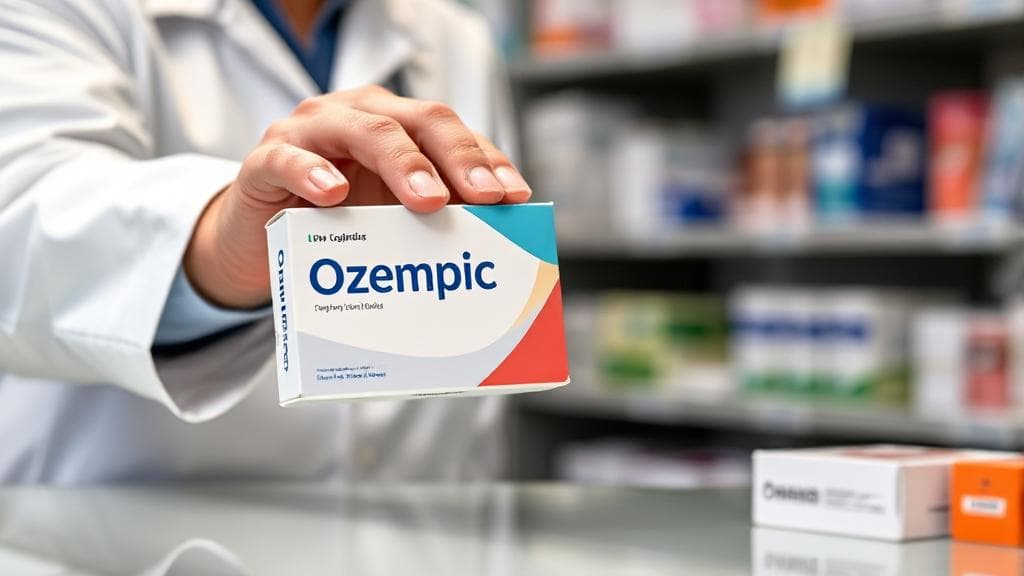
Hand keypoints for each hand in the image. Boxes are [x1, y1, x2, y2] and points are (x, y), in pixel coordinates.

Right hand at [183, 86, 531, 309]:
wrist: (259, 241)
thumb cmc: (336, 225)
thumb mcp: (391, 221)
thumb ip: (433, 220)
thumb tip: (496, 248)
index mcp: (395, 125)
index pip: (451, 132)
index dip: (486, 159)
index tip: (515, 195)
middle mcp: (357, 116)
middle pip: (418, 122)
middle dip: (458, 158)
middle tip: (485, 198)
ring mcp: (309, 133)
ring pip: (362, 129)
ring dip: (402, 162)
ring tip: (428, 199)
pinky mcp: (263, 163)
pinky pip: (287, 158)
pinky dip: (311, 172)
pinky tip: (334, 193)